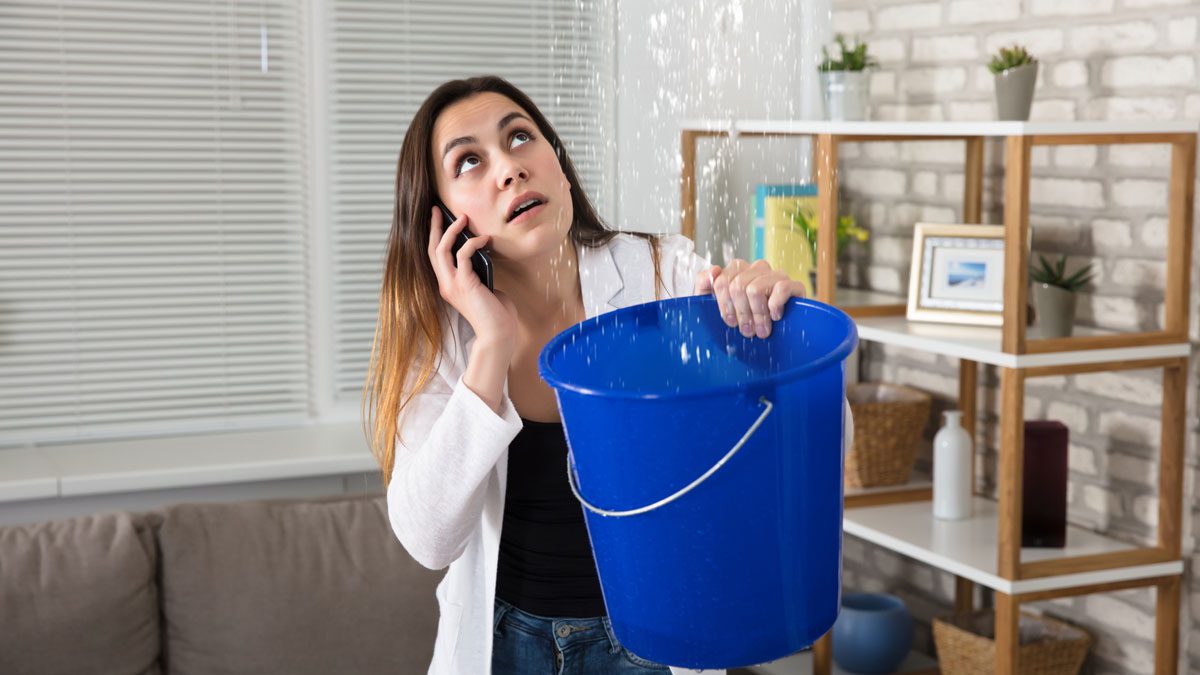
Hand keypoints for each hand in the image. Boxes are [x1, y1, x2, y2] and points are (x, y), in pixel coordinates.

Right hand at [428, 207, 516, 349]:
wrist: (499, 333)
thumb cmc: (496, 313)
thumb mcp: (483, 287)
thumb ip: (478, 272)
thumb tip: (481, 252)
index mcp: (448, 285)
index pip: (435, 257)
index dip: (434, 236)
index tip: (437, 219)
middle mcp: (446, 285)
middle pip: (433, 250)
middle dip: (435, 227)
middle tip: (438, 209)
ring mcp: (453, 285)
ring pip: (442, 250)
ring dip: (451, 231)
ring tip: (463, 218)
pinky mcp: (465, 284)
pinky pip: (463, 255)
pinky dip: (473, 243)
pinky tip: (485, 239)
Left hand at [694, 259, 806, 338]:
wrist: (780, 337)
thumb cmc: (744, 320)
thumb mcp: (716, 306)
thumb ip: (704, 286)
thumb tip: (713, 271)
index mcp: (737, 271)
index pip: (722, 281)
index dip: (724, 305)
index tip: (730, 322)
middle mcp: (757, 269)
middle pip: (737, 286)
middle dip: (741, 313)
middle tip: (747, 330)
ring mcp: (776, 275)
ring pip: (756, 289)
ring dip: (757, 315)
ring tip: (761, 330)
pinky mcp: (795, 285)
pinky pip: (782, 288)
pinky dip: (776, 306)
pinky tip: (776, 317)